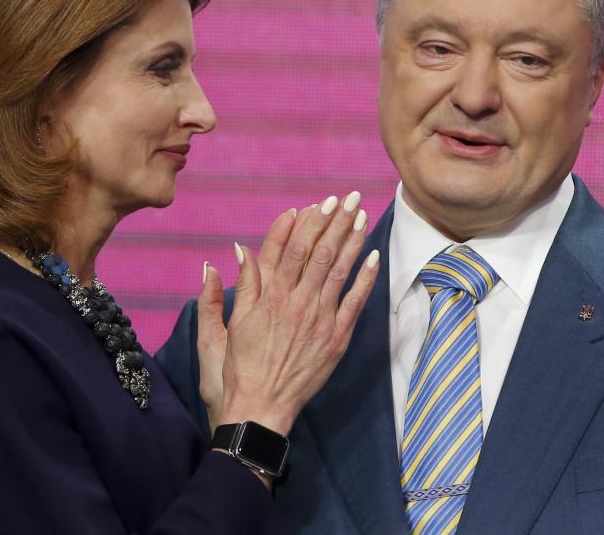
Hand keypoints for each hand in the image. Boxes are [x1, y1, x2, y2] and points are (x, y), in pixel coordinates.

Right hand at [197, 192, 378, 435]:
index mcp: (268, 296)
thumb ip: (235, 287)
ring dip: (351, 239)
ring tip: (361, 215)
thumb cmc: (242, 366)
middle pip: (316, 251)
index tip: (315, 205)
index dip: (302, 224)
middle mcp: (294, 302)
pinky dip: (365, 277)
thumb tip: (234, 252)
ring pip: (337, 269)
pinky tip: (373, 255)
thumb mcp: (230, 324)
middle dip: (333, 221)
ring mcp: (318, 319)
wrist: (261, 406)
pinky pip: (354, 301)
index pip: (287, 248)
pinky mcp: (336, 338)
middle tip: (346, 197)